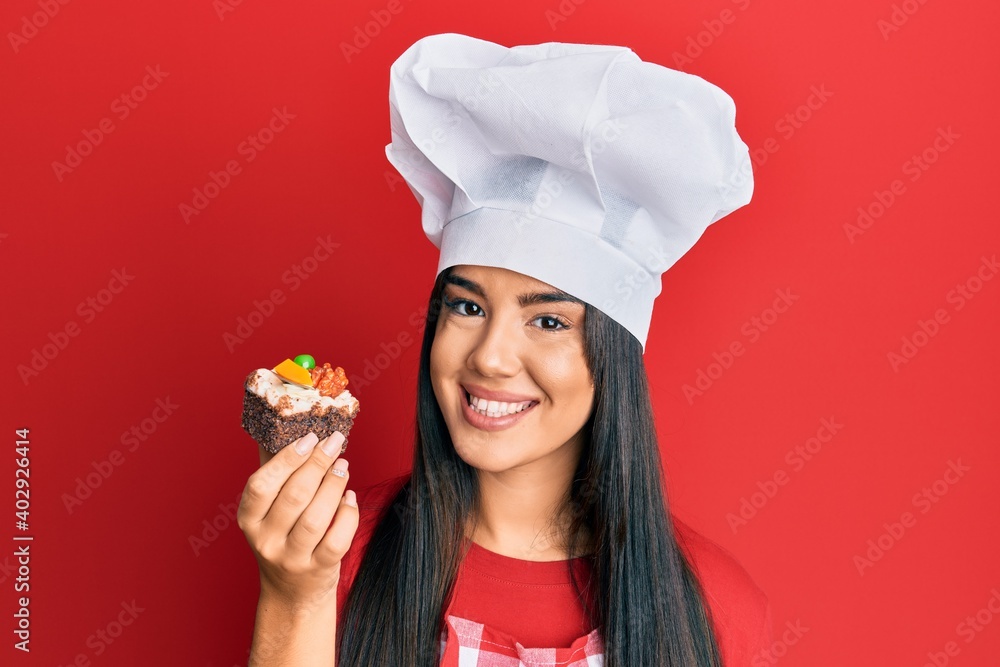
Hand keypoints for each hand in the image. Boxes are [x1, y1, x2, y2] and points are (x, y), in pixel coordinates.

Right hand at [238, 431, 358, 610]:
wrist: (292, 592)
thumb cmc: (284, 536)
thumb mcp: (270, 509)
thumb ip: (276, 471)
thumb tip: (286, 424)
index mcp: (249, 520)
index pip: (261, 485)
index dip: (287, 459)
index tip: (310, 437)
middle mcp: (266, 541)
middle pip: (293, 496)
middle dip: (318, 464)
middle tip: (334, 443)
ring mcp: (291, 558)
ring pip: (315, 518)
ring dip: (334, 486)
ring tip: (343, 467)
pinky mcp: (317, 570)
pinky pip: (337, 540)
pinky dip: (347, 515)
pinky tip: (350, 499)